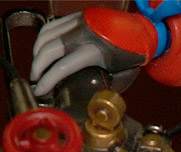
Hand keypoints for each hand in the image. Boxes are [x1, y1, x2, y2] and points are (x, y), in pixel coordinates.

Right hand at [30, 10, 150, 95]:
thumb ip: (106, 88)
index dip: (48, 80)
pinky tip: (42, 50)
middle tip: (36, 80)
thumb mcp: (122, 76)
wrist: (141, 32)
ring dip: (37, 53)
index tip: (41, 90)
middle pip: (48, 50)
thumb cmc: (133, 55)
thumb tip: (92, 102)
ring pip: (45, 36)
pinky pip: (51, 26)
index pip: (63, 67)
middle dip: (37, 67)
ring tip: (38, 67)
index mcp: (95, 51)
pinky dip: (42, 39)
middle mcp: (83, 35)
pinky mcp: (76, 17)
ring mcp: (78, 23)